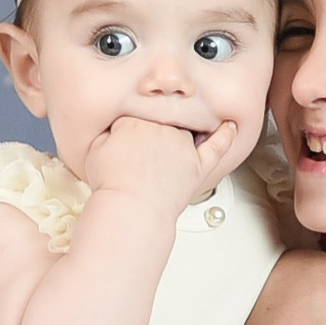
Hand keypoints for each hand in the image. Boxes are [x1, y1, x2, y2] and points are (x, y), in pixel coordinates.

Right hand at [82, 113, 243, 213]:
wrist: (133, 208)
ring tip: (173, 148)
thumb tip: (115, 128)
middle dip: (153, 134)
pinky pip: (218, 146)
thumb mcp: (95, 150)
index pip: (135, 116)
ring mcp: (184, 146)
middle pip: (162, 121)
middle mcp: (163, 128)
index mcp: (136, 120)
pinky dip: (226, 136)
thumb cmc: (113, 183)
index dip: (127, 133)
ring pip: (186, 131)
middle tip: (143, 154)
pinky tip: (230, 126)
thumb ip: (107, 132)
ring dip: (183, 134)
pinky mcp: (199, 164)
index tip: (123, 146)